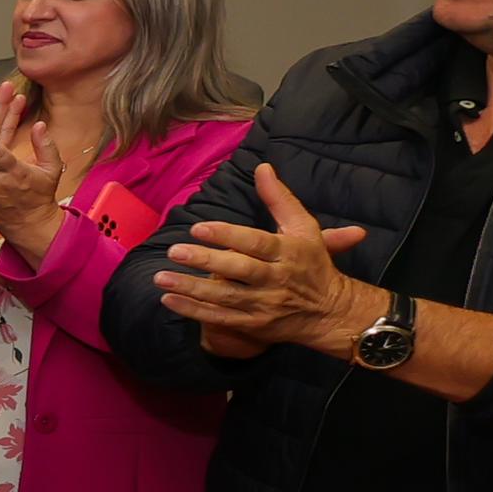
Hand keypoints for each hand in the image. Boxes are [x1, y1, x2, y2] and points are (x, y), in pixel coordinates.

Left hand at [152, 162, 373, 359]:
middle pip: (239, 270)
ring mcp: (264, 304)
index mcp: (288, 252)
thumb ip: (280, 198)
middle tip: (175, 251)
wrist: (331, 311)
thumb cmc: (312, 263)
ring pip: (225, 297)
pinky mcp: (254, 324)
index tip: (198, 228)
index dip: (227, 235)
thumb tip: (262, 167)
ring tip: (161, 278)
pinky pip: (220, 318)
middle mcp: (276, 279)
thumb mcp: (304, 228)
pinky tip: (169, 300)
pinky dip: (194, 311)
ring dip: (191, 288)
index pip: (255, 243)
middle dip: (206, 261)